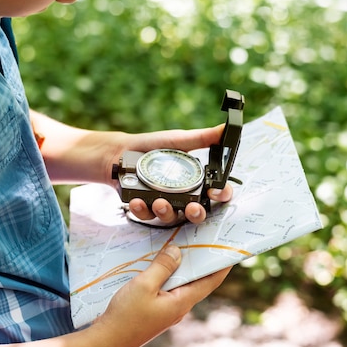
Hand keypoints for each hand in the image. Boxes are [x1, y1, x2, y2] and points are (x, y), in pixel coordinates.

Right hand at [92, 245, 231, 346]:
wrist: (105, 340)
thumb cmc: (125, 316)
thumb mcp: (144, 285)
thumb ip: (162, 267)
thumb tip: (177, 251)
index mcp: (182, 302)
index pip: (211, 280)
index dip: (222, 264)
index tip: (231, 247)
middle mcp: (178, 306)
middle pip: (197, 279)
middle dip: (201, 259)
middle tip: (205, 237)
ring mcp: (167, 308)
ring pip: (180, 282)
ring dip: (182, 264)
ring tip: (183, 242)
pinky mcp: (154, 308)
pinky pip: (166, 286)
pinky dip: (167, 272)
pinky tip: (159, 261)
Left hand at [117, 124, 233, 224]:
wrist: (121, 151)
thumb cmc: (153, 146)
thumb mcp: (179, 140)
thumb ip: (203, 138)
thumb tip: (225, 129)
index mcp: (195, 180)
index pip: (216, 193)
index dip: (220, 195)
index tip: (215, 192)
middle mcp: (182, 195)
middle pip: (196, 212)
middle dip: (196, 213)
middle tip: (192, 208)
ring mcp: (163, 204)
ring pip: (171, 217)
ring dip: (167, 212)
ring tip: (159, 202)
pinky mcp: (144, 208)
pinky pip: (146, 216)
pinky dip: (142, 209)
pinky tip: (137, 201)